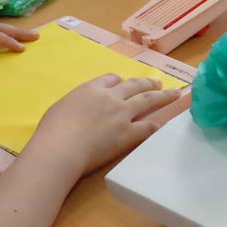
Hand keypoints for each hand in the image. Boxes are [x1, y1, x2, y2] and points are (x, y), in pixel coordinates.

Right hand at [30, 73, 181, 175]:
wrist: (60, 148)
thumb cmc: (52, 130)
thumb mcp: (61, 106)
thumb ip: (76, 103)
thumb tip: (80, 107)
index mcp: (91, 89)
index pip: (111, 79)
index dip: (120, 81)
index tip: (125, 83)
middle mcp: (110, 97)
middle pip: (134, 85)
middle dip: (147, 83)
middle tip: (158, 83)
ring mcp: (121, 114)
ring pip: (147, 100)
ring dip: (162, 95)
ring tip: (173, 93)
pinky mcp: (128, 133)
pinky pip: (146, 127)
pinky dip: (155, 124)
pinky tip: (162, 123)